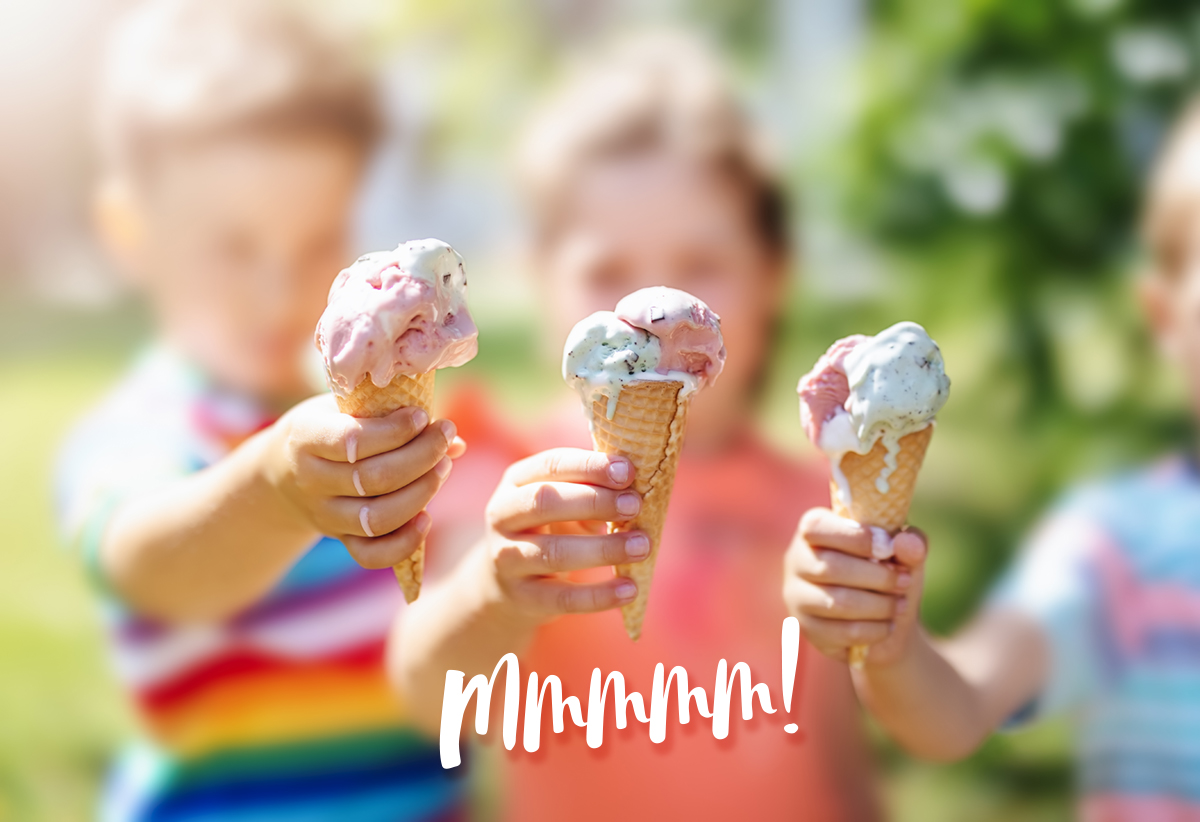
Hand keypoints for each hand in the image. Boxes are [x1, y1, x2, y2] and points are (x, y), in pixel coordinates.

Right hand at [264, 394, 464, 568]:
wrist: (285, 470)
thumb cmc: (330, 426)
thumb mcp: (346, 407)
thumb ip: (393, 416)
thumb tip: (455, 441)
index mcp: (306, 438)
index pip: (352, 441)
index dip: (394, 431)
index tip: (422, 416)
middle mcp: (311, 481)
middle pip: (373, 479)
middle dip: (421, 457)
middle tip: (444, 436)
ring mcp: (325, 515)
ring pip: (377, 519)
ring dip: (421, 494)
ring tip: (444, 467)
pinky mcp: (340, 539)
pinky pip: (371, 555)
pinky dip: (404, 543)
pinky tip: (426, 518)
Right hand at [481, 448, 647, 619]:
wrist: (505, 586)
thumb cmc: (547, 530)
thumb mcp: (562, 504)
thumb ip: (591, 491)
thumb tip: (637, 489)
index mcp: (516, 482)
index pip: (550, 465)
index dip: (589, 466)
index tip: (627, 472)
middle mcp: (503, 516)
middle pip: (544, 502)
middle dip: (594, 501)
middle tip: (635, 505)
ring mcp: (507, 558)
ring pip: (554, 552)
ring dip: (603, 548)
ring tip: (642, 546)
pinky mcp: (521, 597)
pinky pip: (563, 597)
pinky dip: (599, 595)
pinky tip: (630, 589)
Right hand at [783, 508, 927, 666]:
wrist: (888, 621)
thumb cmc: (890, 574)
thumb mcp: (906, 554)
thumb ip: (911, 542)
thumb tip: (905, 543)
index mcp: (814, 529)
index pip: (818, 527)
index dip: (855, 537)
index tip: (888, 549)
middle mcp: (797, 560)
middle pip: (830, 567)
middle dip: (877, 577)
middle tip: (904, 582)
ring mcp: (797, 596)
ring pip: (836, 602)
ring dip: (879, 605)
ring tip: (900, 605)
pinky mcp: (807, 629)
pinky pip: (842, 632)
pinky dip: (874, 629)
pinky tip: (888, 625)